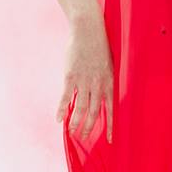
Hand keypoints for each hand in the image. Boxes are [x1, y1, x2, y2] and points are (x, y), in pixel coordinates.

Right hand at [58, 15, 115, 143]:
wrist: (88, 31)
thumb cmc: (100, 46)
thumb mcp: (110, 64)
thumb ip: (106, 80)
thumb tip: (104, 91)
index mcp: (110, 82)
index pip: (112, 109)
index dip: (110, 126)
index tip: (110, 140)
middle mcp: (98, 85)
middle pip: (94, 112)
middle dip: (90, 127)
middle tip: (85, 139)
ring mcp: (84, 81)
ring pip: (80, 107)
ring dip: (75, 122)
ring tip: (72, 133)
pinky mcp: (70, 76)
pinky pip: (66, 97)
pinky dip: (62, 109)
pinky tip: (59, 119)